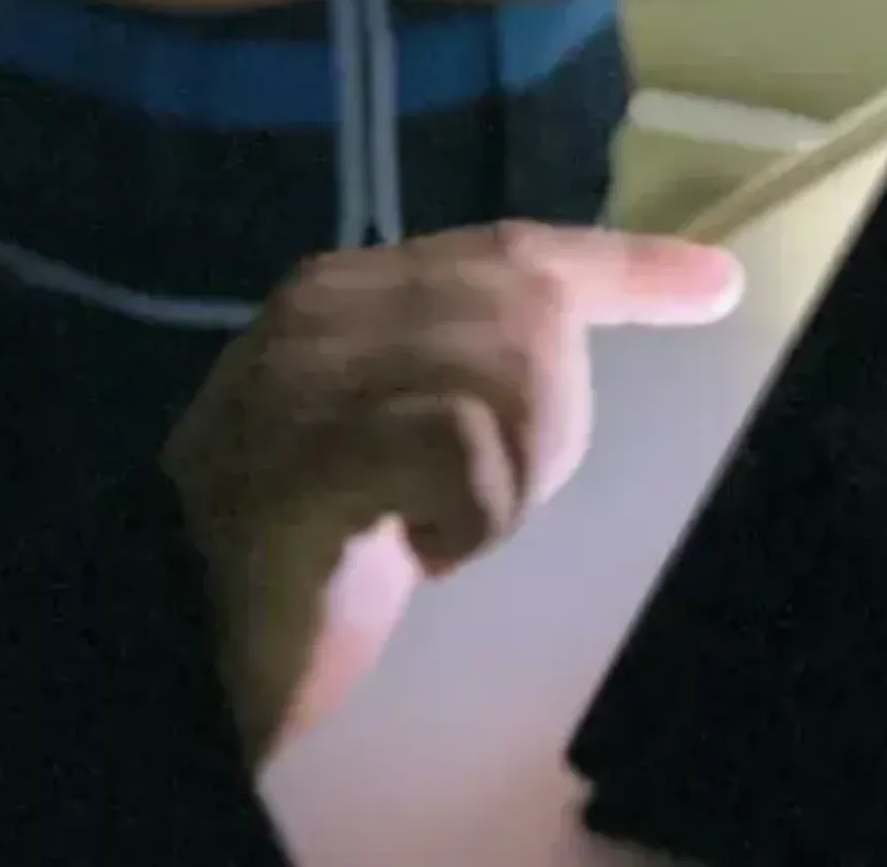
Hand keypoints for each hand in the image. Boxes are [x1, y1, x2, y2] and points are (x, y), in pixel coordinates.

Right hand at [163, 225, 745, 762]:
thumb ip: (448, 373)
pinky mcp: (315, 451)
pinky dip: (466, 521)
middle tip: (460, 515)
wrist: (169, 636)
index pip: (513, 248)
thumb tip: (559, 333)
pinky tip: (407, 553)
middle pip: (533, 318)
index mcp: (344, 292)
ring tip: (417, 533)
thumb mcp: (386, 440)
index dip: (626, 266)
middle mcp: (326, 307)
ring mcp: (313, 373)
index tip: (717, 283)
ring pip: (512, 381)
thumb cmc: (297, 554)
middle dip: (544, 429)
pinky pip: (467, 452)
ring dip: (501, 490)